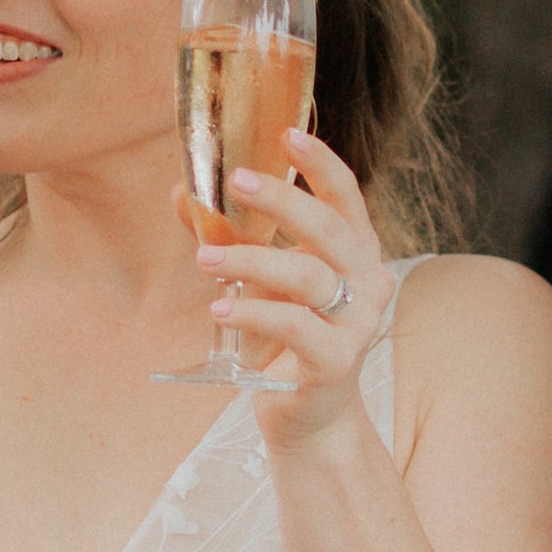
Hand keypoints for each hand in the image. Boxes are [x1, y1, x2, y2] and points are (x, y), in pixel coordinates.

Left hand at [187, 126, 394, 447]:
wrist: (307, 416)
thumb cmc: (285, 339)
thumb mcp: (259, 281)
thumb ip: (229, 237)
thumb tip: (182, 193)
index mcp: (356, 253)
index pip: (347, 198)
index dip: (321, 164)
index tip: (286, 135)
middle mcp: (369, 282)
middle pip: (329, 230)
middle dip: (282, 201)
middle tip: (236, 180)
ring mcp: (358, 324)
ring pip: (307, 277)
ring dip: (250, 261)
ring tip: (203, 259)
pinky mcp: (337, 362)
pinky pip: (295, 327)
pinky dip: (253, 314)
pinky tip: (219, 309)